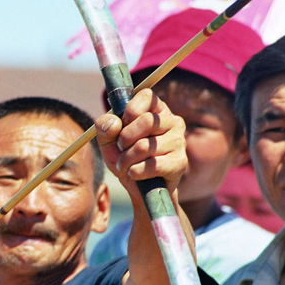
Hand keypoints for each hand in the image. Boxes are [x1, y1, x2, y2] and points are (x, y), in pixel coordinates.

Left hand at [95, 88, 186, 202]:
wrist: (140, 189)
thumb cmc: (125, 158)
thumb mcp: (108, 141)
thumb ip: (104, 127)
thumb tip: (114, 123)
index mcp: (157, 110)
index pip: (146, 95)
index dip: (129, 111)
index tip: (122, 126)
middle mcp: (173, 122)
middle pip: (146, 121)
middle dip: (124, 139)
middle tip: (121, 149)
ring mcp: (179, 142)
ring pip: (145, 146)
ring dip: (126, 159)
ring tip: (126, 165)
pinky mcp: (179, 163)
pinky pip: (151, 165)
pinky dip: (135, 172)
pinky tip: (135, 174)